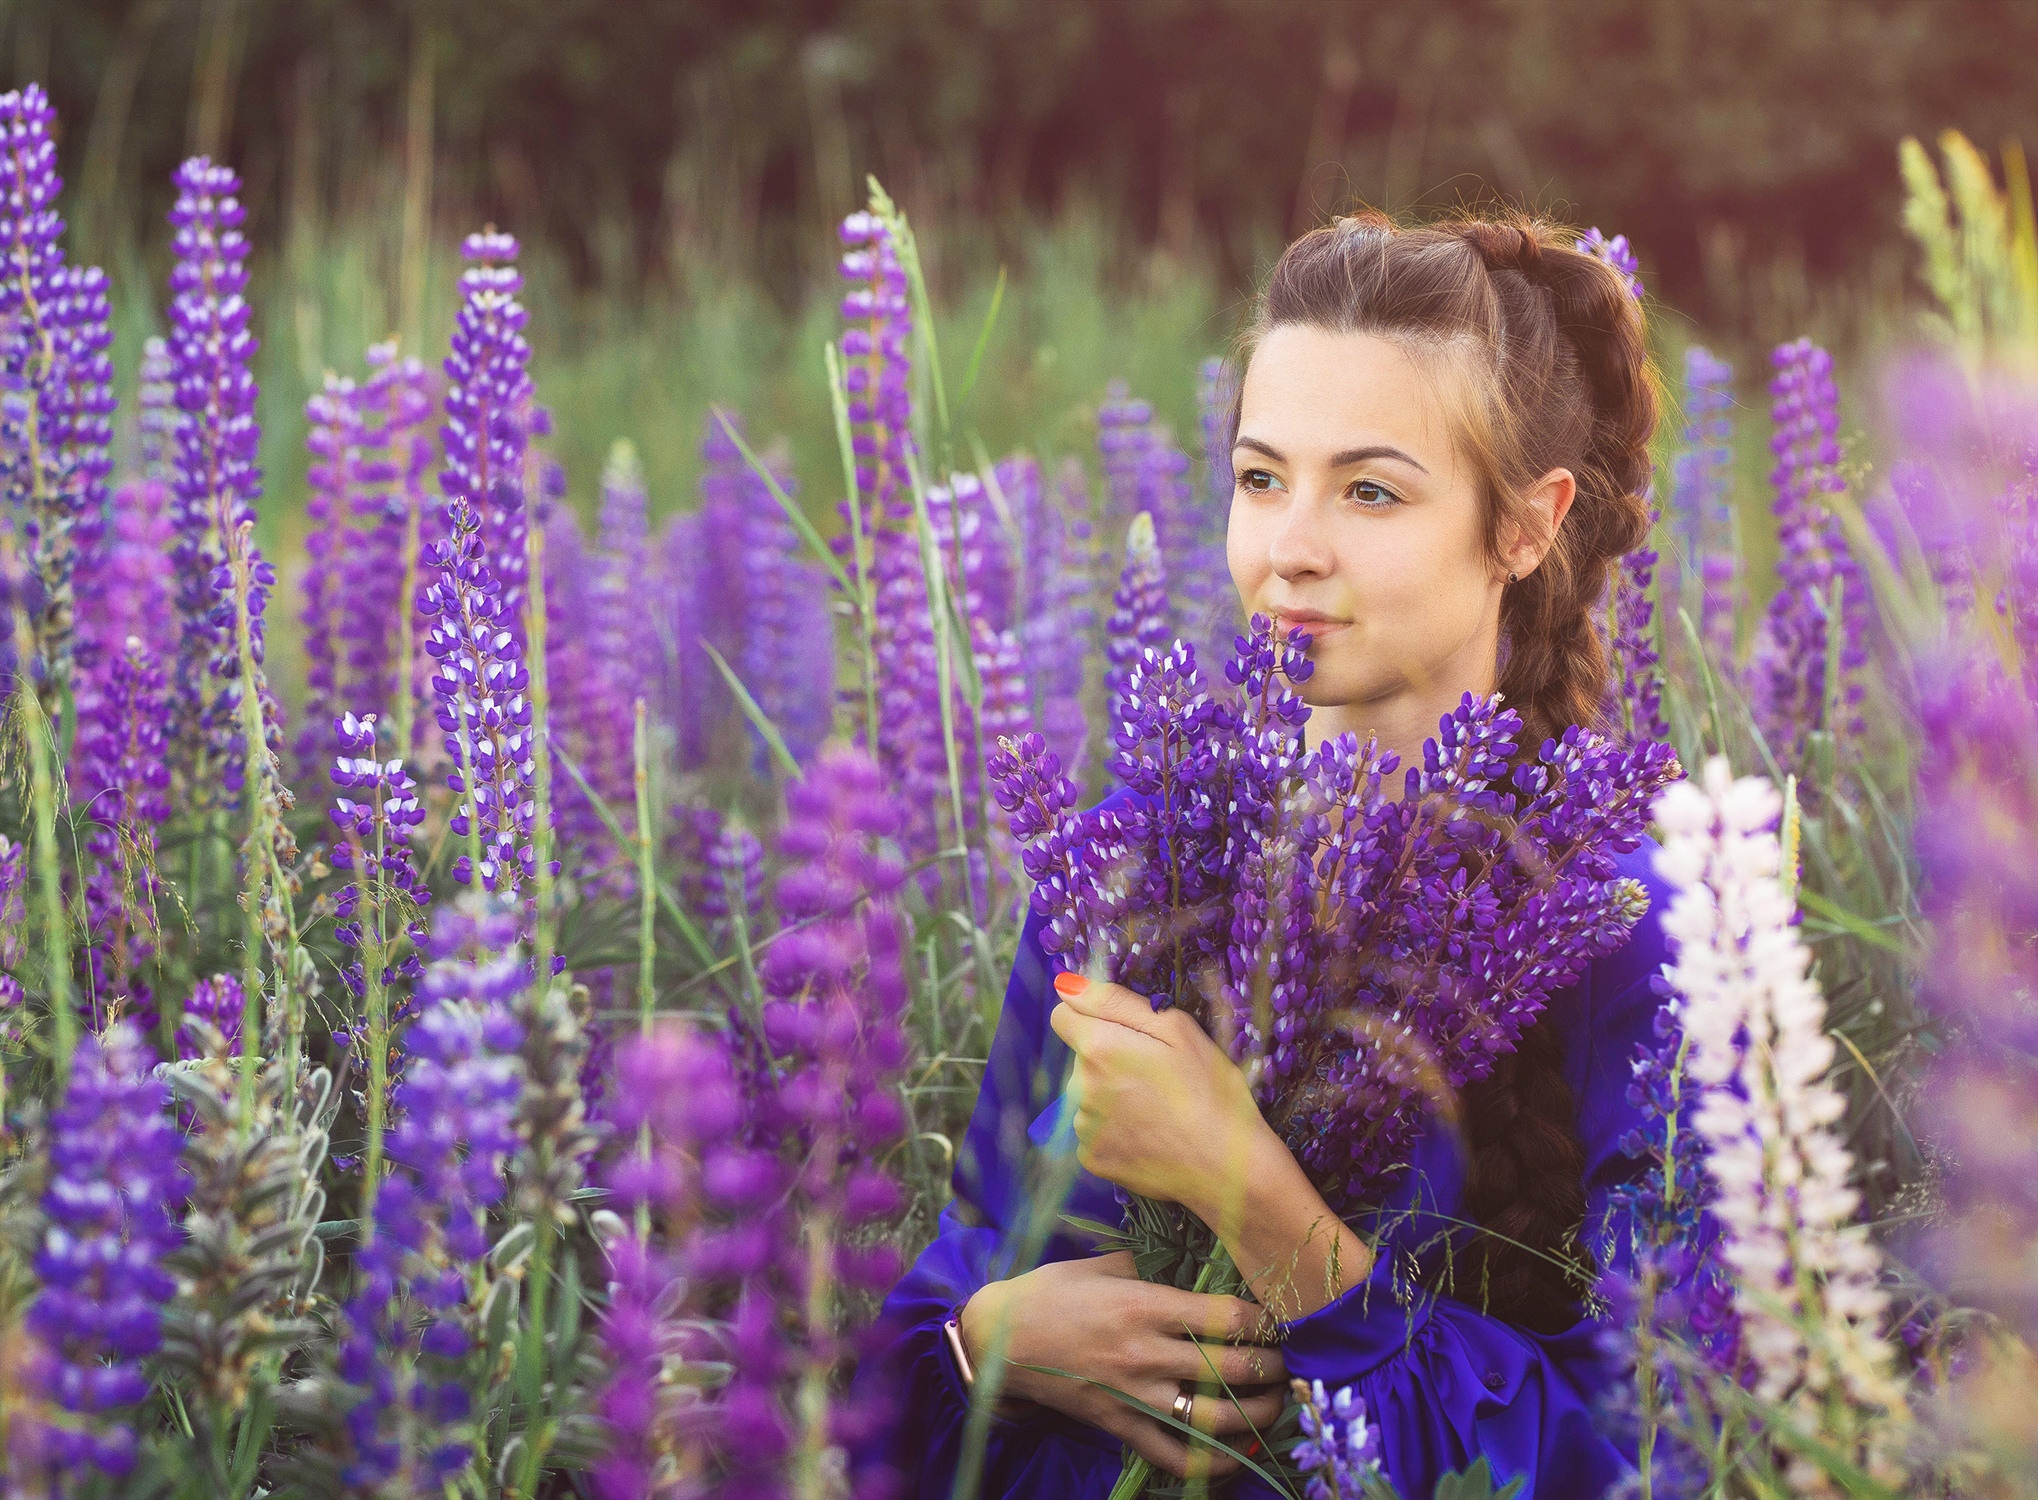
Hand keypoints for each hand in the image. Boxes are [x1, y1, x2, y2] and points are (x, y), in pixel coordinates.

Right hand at [958, 1251, 1286, 1479]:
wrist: (999, 1337)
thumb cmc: (1052, 1291)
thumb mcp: (1103, 1262)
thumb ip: (1152, 1264)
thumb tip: (1197, 1255)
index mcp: (1143, 1304)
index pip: (1226, 1318)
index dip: (1265, 1322)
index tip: (1280, 1321)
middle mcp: (1144, 1352)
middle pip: (1231, 1369)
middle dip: (1273, 1369)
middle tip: (1289, 1364)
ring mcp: (1132, 1394)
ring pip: (1212, 1417)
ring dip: (1257, 1416)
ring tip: (1277, 1405)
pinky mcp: (1118, 1424)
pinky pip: (1173, 1455)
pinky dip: (1210, 1463)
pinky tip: (1235, 1454)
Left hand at [1047, 975, 1270, 1217]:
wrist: (1227, 1168)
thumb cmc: (1211, 1091)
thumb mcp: (1176, 1029)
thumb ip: (1115, 1002)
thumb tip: (1067, 986)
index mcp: (1099, 1048)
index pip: (1063, 1016)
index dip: (1091, 1016)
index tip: (1122, 1031)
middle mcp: (1080, 1088)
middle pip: (1081, 1056)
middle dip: (1109, 1056)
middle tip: (1156, 1073)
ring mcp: (1084, 1127)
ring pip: (1087, 1094)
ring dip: (1111, 1093)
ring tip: (1157, 1107)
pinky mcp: (1092, 1158)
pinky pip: (1094, 1130)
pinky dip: (1115, 1128)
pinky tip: (1149, 1133)